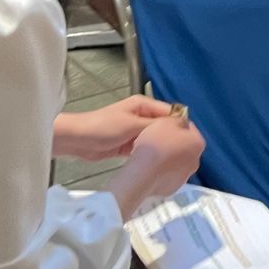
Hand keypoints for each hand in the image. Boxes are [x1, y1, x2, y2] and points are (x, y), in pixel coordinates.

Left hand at [58, 96, 175, 159]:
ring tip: (175, 158)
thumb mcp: (132, 124)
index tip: (191, 138)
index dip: (180, 124)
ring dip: (161, 147)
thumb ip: (154, 126)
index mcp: (144, 105)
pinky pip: (145, 148)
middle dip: (172, 137)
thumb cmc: (103, 127)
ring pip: (154, 139)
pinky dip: (150, 154)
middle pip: (163, 126)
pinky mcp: (128, 145)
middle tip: (185, 151)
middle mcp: (142, 116)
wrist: (77, 140)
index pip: (169, 112)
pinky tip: (159, 163)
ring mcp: (135, 131)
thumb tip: (176, 126)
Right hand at [125, 114, 205, 199]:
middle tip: (157, 139)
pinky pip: (167, 176)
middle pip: (184, 146)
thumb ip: (177, 120)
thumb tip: (181, 122)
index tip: (164, 124)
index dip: (176, 124)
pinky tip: (150, 168)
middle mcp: (195, 161)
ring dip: (168, 158)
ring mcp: (184, 177)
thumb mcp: (165, 122)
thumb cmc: (155, 145)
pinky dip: (161, 172)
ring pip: (177, 162)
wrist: (142, 174)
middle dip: (173, 142)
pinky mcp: (172, 188)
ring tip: (151, 155)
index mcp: (197, 143)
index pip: (189, 128)